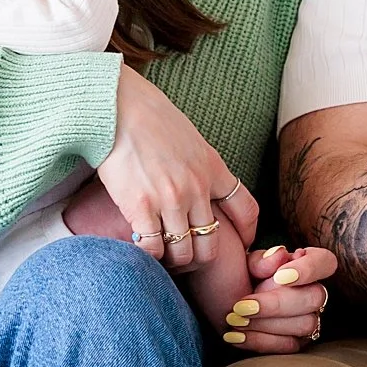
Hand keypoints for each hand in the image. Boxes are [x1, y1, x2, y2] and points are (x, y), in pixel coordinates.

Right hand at [94, 67, 239, 271]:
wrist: (119, 106)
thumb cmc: (149, 117)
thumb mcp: (190, 139)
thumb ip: (199, 166)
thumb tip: (200, 184)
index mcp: (212, 168)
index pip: (246, 207)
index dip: (247, 232)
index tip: (242, 242)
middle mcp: (196, 188)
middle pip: (212, 243)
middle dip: (200, 257)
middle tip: (185, 257)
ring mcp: (170, 199)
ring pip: (183, 252)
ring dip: (173, 260)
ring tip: (161, 256)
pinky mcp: (141, 207)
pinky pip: (153, 248)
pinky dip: (149, 256)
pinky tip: (141, 248)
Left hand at [216, 245, 339, 353]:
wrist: (223, 301)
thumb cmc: (237, 277)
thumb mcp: (243, 263)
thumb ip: (260, 259)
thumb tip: (279, 255)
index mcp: (304, 265)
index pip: (325, 262)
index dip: (308, 269)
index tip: (279, 276)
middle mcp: (312, 292)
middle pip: (315, 298)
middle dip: (277, 304)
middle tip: (241, 305)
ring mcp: (307, 319)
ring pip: (305, 324)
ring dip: (266, 324)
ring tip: (234, 320)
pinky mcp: (296, 341)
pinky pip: (289, 346)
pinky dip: (259, 341)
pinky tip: (235, 336)